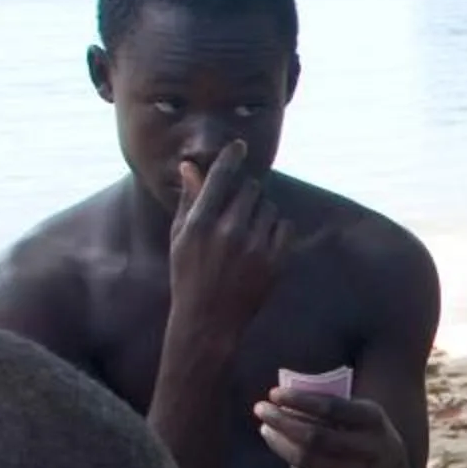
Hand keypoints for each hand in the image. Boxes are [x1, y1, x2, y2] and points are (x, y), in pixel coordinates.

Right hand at [169, 141, 290, 339]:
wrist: (208, 320)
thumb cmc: (188, 275)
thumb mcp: (181, 237)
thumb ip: (189, 199)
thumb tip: (190, 165)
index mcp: (200, 223)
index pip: (221, 175)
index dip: (232, 156)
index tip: (239, 147)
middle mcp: (229, 232)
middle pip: (250, 188)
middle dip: (246, 191)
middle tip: (238, 206)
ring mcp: (255, 248)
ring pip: (269, 206)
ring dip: (260, 210)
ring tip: (247, 229)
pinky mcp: (275, 262)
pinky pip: (285, 226)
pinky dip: (277, 228)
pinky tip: (263, 240)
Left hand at [256, 390, 406, 467]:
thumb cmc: (364, 431)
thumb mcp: (359, 412)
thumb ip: (331, 403)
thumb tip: (283, 397)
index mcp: (374, 419)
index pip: (331, 407)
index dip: (299, 400)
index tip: (273, 393)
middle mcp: (372, 447)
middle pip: (316, 437)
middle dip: (283, 422)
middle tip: (261, 410)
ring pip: (309, 462)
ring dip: (281, 444)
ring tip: (266, 430)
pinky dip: (293, 467)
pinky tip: (285, 451)